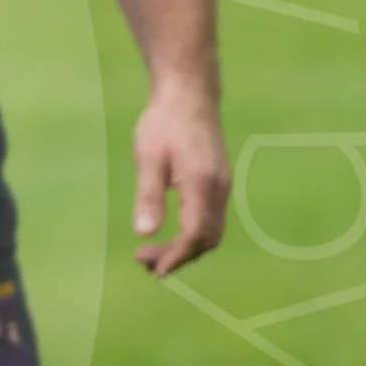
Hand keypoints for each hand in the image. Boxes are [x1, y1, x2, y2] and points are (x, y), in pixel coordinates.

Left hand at [133, 81, 228, 275]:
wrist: (190, 95)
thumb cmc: (164, 123)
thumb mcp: (148, 157)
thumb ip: (149, 195)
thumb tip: (144, 233)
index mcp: (202, 184)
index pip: (195, 234)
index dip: (176, 257)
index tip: (155, 270)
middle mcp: (219, 189)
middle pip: (206, 239)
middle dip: (178, 257)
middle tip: (143, 262)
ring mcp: (222, 187)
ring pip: (211, 232)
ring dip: (185, 249)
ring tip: (151, 254)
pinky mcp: (218, 183)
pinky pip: (211, 221)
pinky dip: (192, 236)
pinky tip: (169, 236)